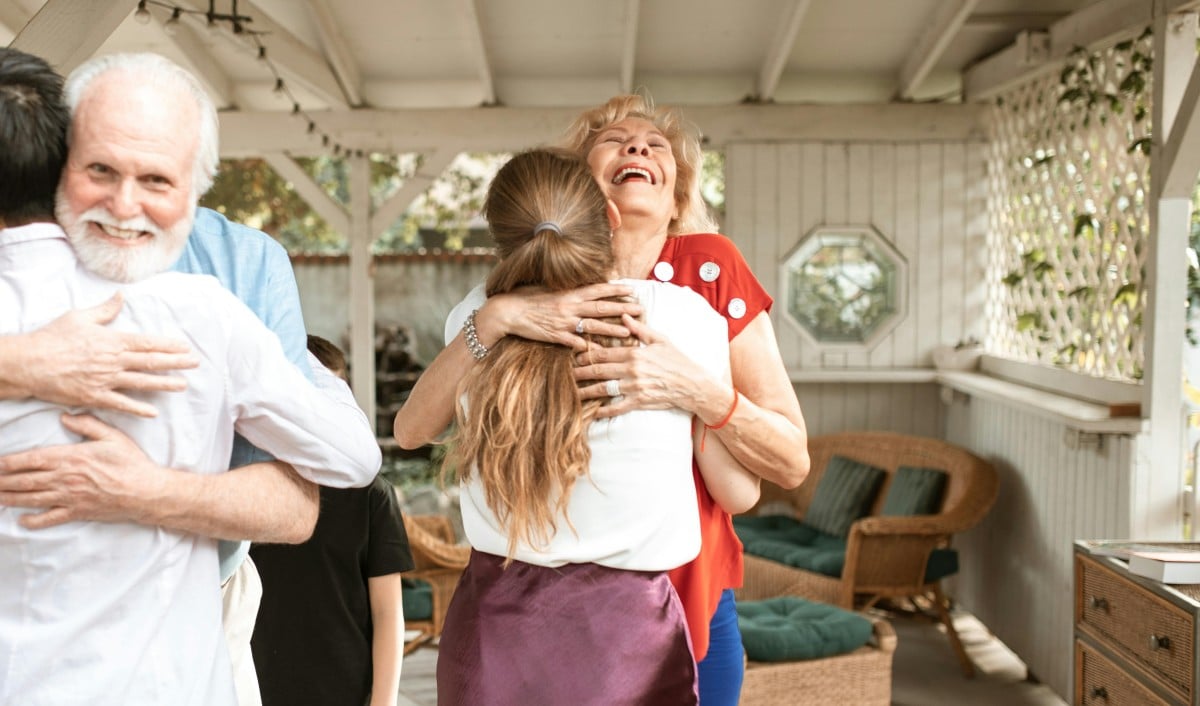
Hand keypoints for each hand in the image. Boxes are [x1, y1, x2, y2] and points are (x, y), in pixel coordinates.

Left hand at [0, 413, 163, 528]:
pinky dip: (34, 521)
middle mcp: (65, 479)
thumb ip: (87, 424)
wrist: (146, 492)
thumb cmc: (131, 463)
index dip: (9, 462)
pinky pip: (50, 518)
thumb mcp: (113, 437)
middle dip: (2, 481)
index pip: (32, 459)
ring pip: (31, 499)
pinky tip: (22, 520)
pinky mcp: (77, 512)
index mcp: (71, 457)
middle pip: (25, 480)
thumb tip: (65, 416)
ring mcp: (69, 497)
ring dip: (10, 498)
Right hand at [17, 292, 198, 416]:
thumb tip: (121, 295)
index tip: (185, 347)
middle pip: (150, 362)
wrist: (29, 363)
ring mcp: (105, 380)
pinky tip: (153, 412)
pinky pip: (121, 404)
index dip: (169, 346)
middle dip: (176, 363)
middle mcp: (113, 361)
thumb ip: (105, 310)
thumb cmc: (53, 337)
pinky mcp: (94, 396)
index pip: (147, 343)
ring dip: (164, 384)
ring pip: (141, 383)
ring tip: (183, 385)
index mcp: (112, 340)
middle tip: (195, 363)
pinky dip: (138, 408)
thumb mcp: (79, 317)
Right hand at [480, 283, 642, 351]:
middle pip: (600, 307)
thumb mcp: (549, 289)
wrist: (508, 311)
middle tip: (640, 310)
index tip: (632, 289)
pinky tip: (598, 351)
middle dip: (622, 309)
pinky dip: (585, 346)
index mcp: (569, 293)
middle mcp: (569, 306)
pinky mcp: (555, 336)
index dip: (615, 289)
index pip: (597, 289)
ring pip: (592, 326)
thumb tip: (583, 288)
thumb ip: (568, 290)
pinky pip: (573, 342)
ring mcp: (563, 322)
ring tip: (628, 332)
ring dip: (611, 329)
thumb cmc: (527, 298)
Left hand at [574, 314, 712, 417]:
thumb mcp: (660, 339)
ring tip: (572, 392)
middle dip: (580, 372)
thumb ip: (639, 328)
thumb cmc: (677, 360)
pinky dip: (603, 411)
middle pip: (598, 371)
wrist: (693, 384)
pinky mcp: (639, 402)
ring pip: (603, 389)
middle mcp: (631, 370)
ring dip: (586, 391)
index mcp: (634, 353)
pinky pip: (616, 408)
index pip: (604, 353)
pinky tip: (592, 412)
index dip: (586, 354)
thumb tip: (623, 316)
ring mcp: (634, 388)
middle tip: (565, 373)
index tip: (573, 355)